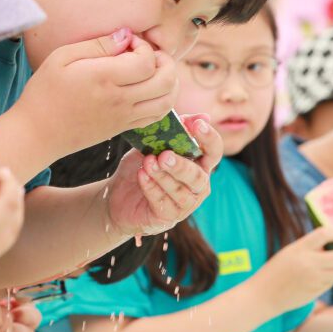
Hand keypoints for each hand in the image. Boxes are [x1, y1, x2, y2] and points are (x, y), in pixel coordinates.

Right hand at [16, 29, 178, 156]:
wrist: (37, 133)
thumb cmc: (44, 92)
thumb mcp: (62, 57)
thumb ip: (97, 44)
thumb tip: (126, 35)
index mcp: (104, 78)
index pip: (147, 61)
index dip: (145, 47)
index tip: (128, 43)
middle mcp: (119, 100)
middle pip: (165, 80)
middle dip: (164, 61)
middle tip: (148, 54)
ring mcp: (123, 117)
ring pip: (167, 101)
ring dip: (169, 82)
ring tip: (153, 71)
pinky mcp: (122, 129)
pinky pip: (156, 117)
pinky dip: (162, 100)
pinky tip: (148, 90)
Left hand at [105, 114, 222, 237]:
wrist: (118, 193)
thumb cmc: (143, 166)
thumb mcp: (154, 145)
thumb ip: (175, 131)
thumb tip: (201, 115)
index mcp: (199, 164)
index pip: (214, 151)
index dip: (208, 138)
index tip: (196, 124)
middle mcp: (198, 185)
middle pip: (198, 176)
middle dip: (182, 165)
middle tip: (164, 155)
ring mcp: (185, 203)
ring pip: (180, 191)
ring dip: (163, 177)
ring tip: (147, 163)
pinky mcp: (168, 216)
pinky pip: (163, 202)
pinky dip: (151, 188)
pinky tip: (141, 176)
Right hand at [251, 227, 332, 313]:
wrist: (264, 295)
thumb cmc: (275, 272)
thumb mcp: (289, 253)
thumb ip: (308, 248)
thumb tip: (330, 245)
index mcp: (299, 249)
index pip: (324, 234)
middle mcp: (309, 263)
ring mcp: (314, 279)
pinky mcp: (317, 291)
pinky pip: (332, 282)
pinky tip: (326, 276)